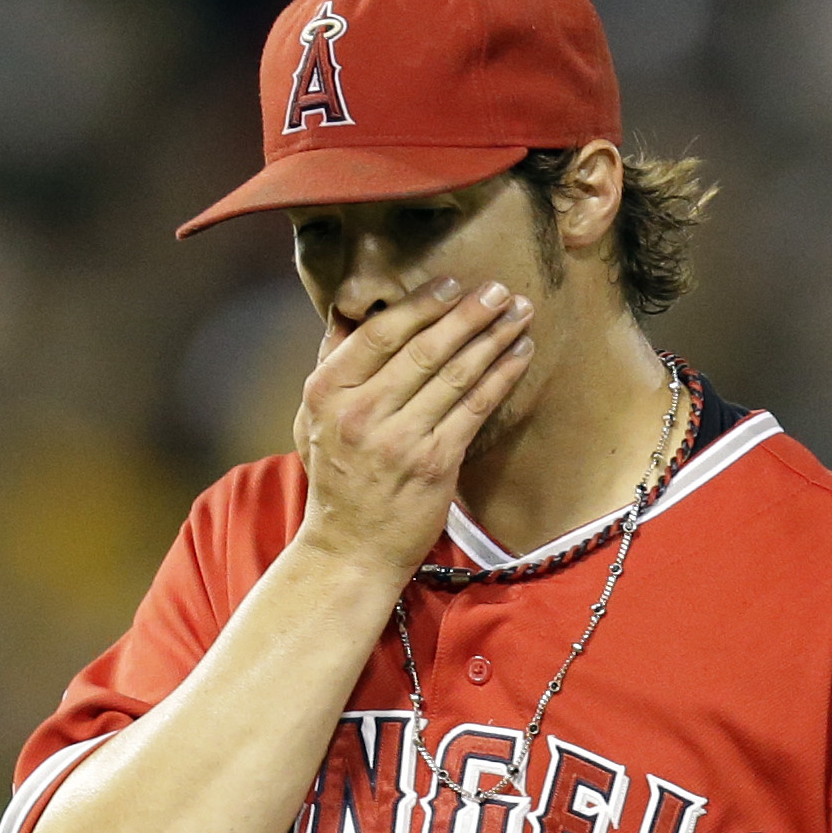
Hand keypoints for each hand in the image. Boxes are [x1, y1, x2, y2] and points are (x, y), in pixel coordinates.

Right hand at [293, 278, 533, 583]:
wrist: (350, 549)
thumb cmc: (337, 478)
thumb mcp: (312, 418)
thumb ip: (333, 362)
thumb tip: (350, 307)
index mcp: (328, 391)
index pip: (381, 333)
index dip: (422, 304)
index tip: (452, 283)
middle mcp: (361, 412)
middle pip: (425, 349)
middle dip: (468, 313)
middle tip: (498, 289)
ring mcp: (399, 439)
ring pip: (456, 375)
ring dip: (494, 338)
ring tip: (519, 312)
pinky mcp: (434, 464)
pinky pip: (475, 409)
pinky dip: (501, 377)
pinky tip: (519, 355)